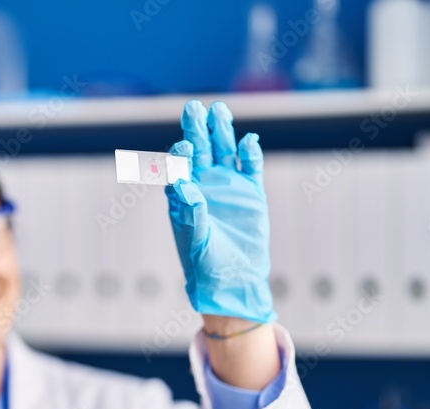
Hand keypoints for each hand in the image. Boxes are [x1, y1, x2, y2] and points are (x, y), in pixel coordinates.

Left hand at [165, 100, 275, 323]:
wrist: (234, 280)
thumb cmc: (207, 265)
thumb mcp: (196, 242)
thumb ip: (191, 214)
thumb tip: (183, 185)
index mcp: (183, 197)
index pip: (179, 168)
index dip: (181, 155)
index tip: (184, 146)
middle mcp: (203, 186)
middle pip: (199, 150)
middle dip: (197, 129)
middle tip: (194, 107)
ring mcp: (227, 187)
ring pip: (224, 151)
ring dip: (221, 131)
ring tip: (219, 109)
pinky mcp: (250, 192)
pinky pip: (250, 166)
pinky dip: (249, 153)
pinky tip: (248, 141)